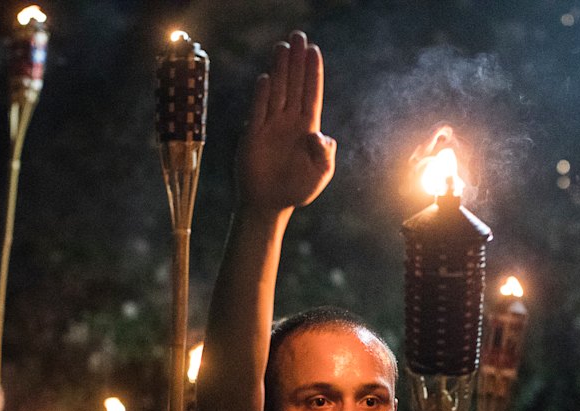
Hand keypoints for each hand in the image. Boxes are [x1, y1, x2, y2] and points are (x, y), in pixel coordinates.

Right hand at [236, 31, 335, 211]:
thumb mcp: (320, 175)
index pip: (311, 94)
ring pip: (277, 92)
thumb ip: (326, 155)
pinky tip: (267, 79)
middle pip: (294, 85)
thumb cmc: (297, 190)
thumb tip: (322, 135)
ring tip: (283, 47)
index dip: (312, 72)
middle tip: (299, 36)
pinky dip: (262, 95)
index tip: (314, 51)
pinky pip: (258, 110)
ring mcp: (270, 126)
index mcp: (307, 128)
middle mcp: (288, 122)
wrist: (269, 204)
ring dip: (280, 70)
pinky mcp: (253, 135)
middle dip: (297, 61)